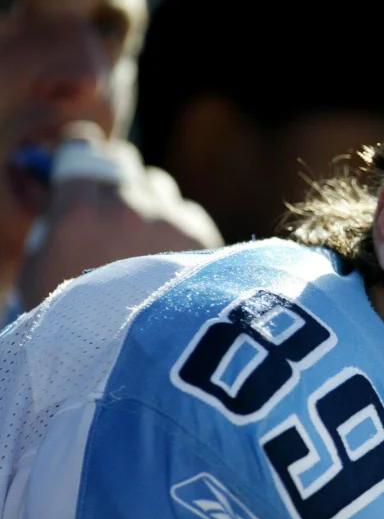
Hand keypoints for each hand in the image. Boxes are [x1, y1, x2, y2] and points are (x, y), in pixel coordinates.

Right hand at [17, 122, 223, 309]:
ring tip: (142, 248)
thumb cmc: (77, 326)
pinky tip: (171, 267)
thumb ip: (55, 222)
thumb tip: (63, 193)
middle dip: (116, 179)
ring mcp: (174, 222)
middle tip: (109, 209)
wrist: (143, 369)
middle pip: (126, 162)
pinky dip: (179, 232)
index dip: (80, 157)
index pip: (82, 149)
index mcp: (80, 212)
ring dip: (150, 205)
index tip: (79, 171)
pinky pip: (188, 217)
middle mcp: (131, 207)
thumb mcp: (41, 273)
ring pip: (161, 189)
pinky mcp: (207, 241)